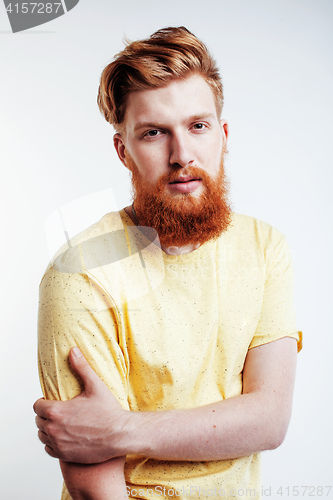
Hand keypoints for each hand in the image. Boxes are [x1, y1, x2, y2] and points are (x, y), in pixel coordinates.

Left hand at [33, 347, 129, 462]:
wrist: (120, 435)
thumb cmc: (108, 410)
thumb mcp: (95, 386)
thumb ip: (81, 367)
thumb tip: (73, 350)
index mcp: (57, 411)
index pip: (37, 406)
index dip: (43, 402)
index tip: (52, 401)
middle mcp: (53, 429)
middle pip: (38, 421)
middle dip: (46, 415)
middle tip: (59, 411)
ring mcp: (58, 444)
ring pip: (42, 436)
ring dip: (48, 429)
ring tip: (61, 423)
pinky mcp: (64, 456)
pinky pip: (49, 449)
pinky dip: (53, 443)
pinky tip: (64, 436)